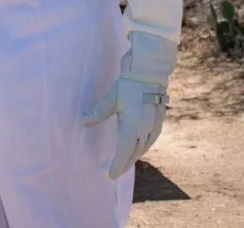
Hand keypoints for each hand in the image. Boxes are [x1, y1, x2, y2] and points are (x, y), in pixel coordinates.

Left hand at [81, 31, 175, 178]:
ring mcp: (155, 125)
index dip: (118, 165)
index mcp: (133, 127)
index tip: (111, 175)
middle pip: (135, 153)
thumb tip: (83, 122)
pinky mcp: (160, 119)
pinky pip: (151, 139)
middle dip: (125, 163)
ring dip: (135, 155)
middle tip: (116, 172)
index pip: (124, 152)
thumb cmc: (128, 83)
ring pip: (145, 147)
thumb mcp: (112, 99)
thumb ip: (98, 113)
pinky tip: (139, 145)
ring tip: (126, 161)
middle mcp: (146, 129)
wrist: (149, 70)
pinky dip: (144, 146)